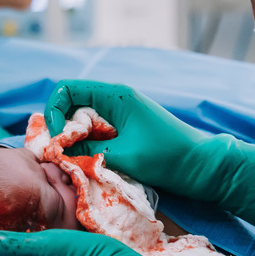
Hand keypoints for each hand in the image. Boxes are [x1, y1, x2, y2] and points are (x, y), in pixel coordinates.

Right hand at [45, 80, 205, 191]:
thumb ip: (86, 152)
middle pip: (71, 104)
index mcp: (115, 95)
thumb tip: (58, 151)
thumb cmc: (166, 157)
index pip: (67, 89)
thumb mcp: (122, 156)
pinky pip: (95, 132)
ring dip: (74, 139)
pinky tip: (91, 161)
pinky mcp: (125, 129)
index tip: (56, 138)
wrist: (201, 166)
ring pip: (82, 120)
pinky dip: (87, 145)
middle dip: (61, 128)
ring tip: (76, 160)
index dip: (53, 110)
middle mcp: (115, 99)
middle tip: (62, 154)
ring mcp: (120, 114)